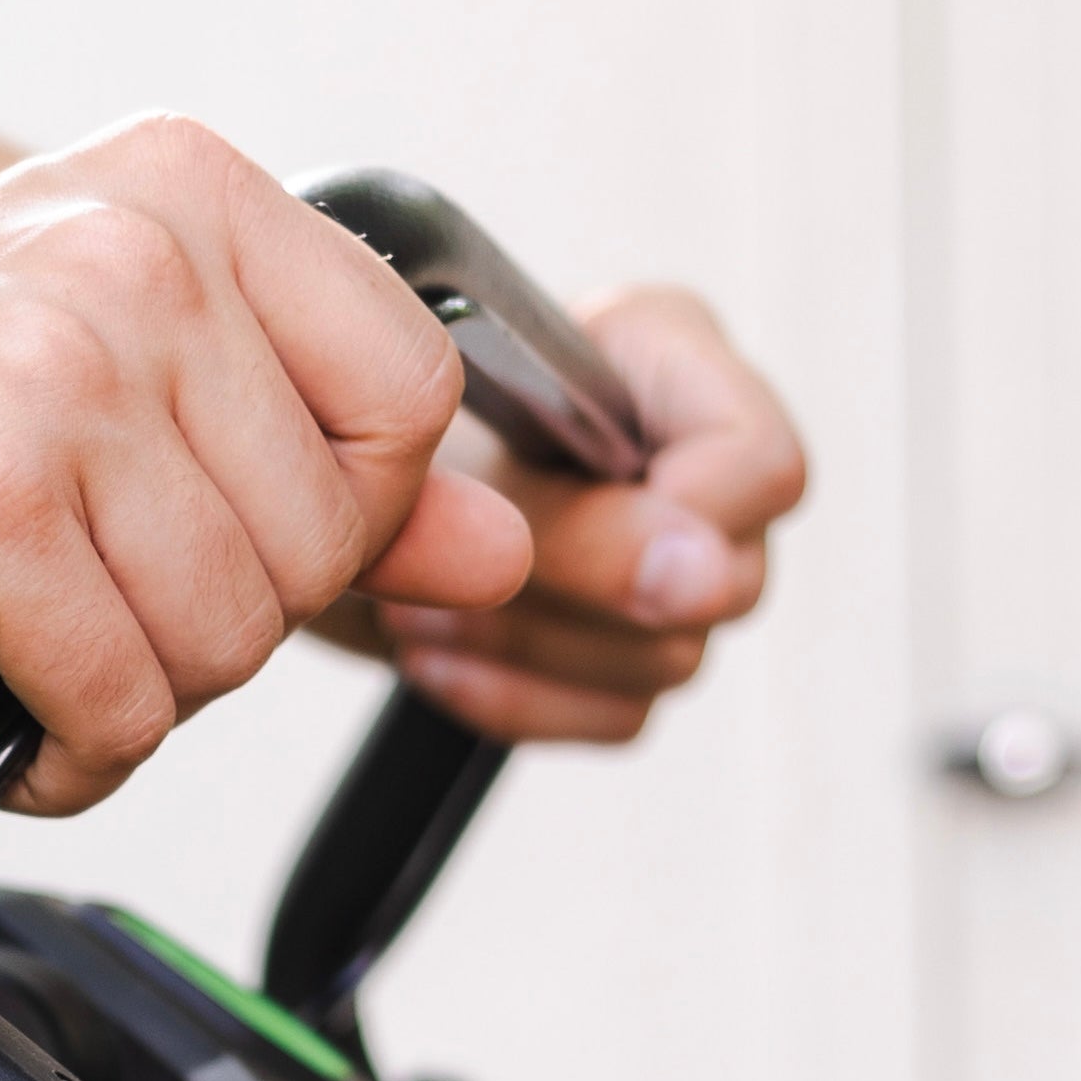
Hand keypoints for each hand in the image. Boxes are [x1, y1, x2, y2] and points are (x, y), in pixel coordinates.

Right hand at [0, 117, 533, 809]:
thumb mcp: (107, 379)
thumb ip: (307, 451)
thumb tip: (499, 548)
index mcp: (185, 195)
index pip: (408, 399)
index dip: (336, 517)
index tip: (214, 528)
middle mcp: (137, 262)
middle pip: (322, 548)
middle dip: (217, 622)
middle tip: (87, 595)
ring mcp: (60, 379)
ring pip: (228, 639)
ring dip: (137, 694)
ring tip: (31, 643)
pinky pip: (123, 707)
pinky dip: (69, 752)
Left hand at [359, 286, 805, 742]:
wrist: (316, 481)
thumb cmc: (376, 418)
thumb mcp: (445, 443)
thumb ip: (563, 504)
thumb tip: (688, 575)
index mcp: (669, 362)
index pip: (764, 464)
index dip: (698, 518)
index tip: (589, 531)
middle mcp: (701, 471)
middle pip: (728, 583)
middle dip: (578, 595)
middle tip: (458, 572)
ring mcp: (676, 575)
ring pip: (669, 663)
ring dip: (528, 644)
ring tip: (419, 606)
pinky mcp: (630, 660)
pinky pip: (615, 718)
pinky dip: (513, 696)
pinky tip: (432, 652)